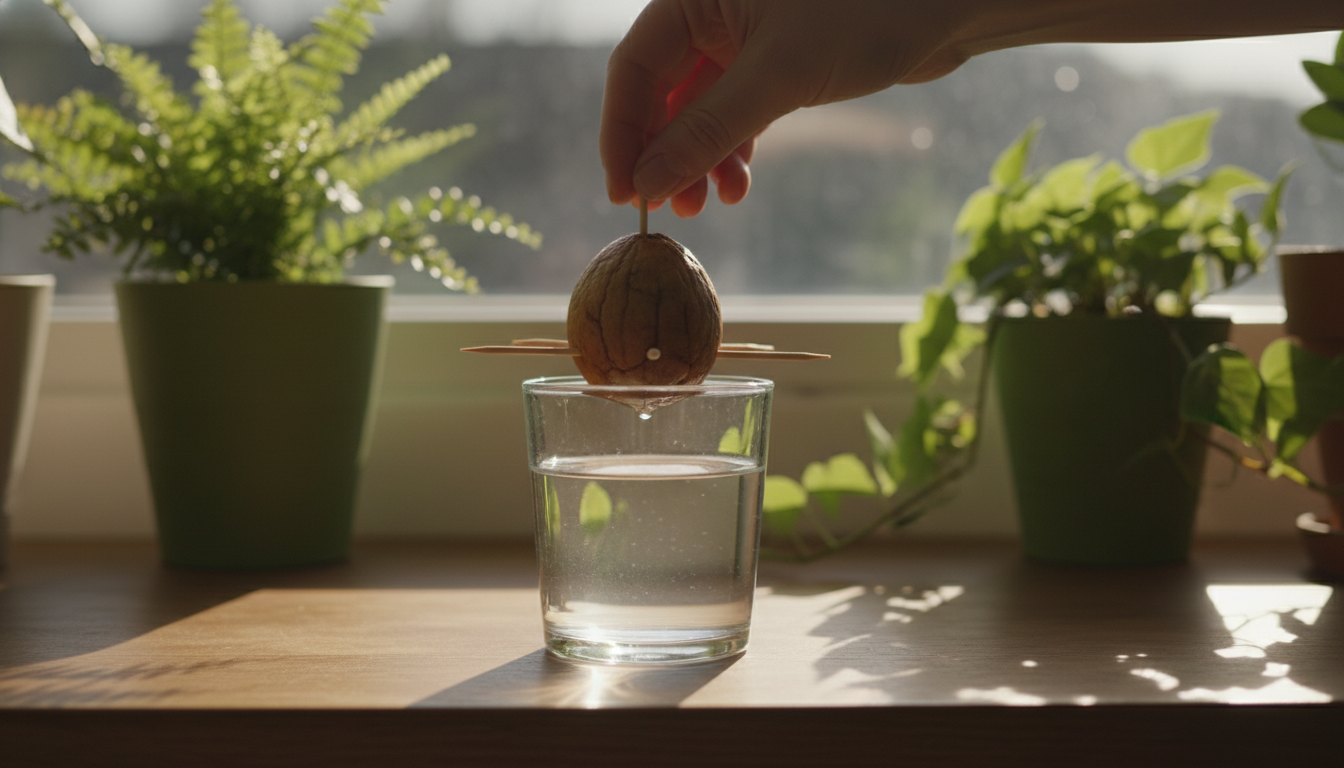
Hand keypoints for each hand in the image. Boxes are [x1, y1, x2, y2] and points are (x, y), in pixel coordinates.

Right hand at [599, 0, 974, 216]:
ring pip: (699, 110)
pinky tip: (738, 186)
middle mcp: (712, 14)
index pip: (633, 68)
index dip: (623, 133)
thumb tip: (649, 182)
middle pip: (661, 94)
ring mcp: (743, 40)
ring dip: (698, 161)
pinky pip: (735, 114)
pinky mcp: (776, 63)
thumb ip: (707, 130)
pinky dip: (732, 151)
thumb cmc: (865, 16)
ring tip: (708, 206)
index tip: (625, 192)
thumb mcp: (777, 77)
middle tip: (669, 209)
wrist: (947, 5)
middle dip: (664, 155)